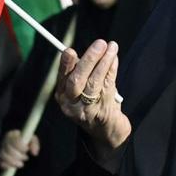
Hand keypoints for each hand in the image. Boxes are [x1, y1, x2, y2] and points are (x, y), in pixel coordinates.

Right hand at [0, 130, 40, 171]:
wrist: (20, 147)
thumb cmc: (26, 142)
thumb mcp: (32, 140)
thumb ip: (35, 144)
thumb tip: (34, 153)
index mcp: (12, 135)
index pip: (14, 140)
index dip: (21, 146)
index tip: (27, 149)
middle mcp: (5, 141)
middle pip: (9, 149)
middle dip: (19, 155)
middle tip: (26, 158)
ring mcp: (1, 150)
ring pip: (4, 156)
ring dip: (14, 162)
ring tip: (21, 163)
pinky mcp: (0, 158)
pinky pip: (1, 163)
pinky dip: (8, 166)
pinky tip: (15, 166)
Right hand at [55, 40, 131, 171]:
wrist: (107, 132)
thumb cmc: (94, 104)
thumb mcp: (82, 90)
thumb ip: (82, 72)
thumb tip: (88, 51)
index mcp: (63, 98)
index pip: (62, 79)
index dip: (65, 64)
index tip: (69, 50)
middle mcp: (72, 106)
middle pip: (77, 81)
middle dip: (88, 60)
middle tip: (99, 43)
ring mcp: (88, 110)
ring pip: (94, 83)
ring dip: (104, 62)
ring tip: (111, 47)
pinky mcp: (103, 112)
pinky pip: (108, 87)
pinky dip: (111, 70)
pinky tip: (114, 58)